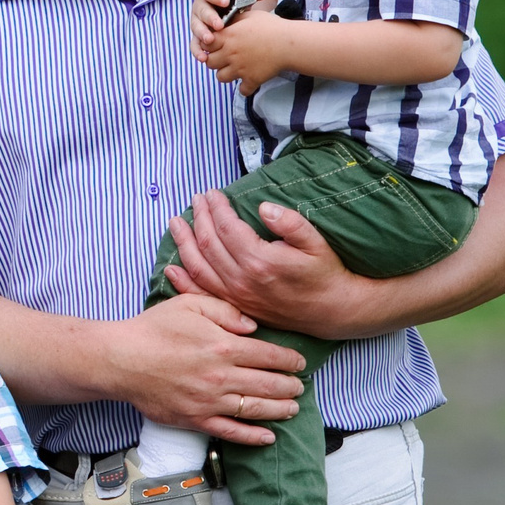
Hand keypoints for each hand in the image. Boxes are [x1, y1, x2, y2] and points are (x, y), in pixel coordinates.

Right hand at [106, 293, 304, 445]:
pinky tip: (268, 436)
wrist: (120, 359)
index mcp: (223, 346)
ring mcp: (209, 401)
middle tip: (300, 386)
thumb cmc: (153, 329)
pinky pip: (231, 432)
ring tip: (292, 408)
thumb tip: (253, 327)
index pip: (270, 355)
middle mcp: (221, 376)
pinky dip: (253, 437)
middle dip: (290, 386)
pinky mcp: (195, 419)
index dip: (290, 360)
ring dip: (280, 410)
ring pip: (256, 409)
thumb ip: (226, 311)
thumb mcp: (190, 305)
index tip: (299, 363)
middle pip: (269, 384)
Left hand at [163, 189, 373, 337]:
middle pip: (208, 243)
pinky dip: (182, 281)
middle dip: (199, 218)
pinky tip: (171, 267)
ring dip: (184, 243)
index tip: (211, 193)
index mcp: (260, 261)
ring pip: (199, 267)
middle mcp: (242, 280)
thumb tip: (264, 207)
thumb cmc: (325, 273)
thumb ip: (290, 223)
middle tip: (196, 199)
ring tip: (175, 223)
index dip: (216, 208)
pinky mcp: (235, 307)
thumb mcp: (316, 242)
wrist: (333, 310)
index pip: (227, 228)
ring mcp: (236, 296)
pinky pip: (201, 293)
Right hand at [188, 0, 232, 48]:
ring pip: (196, 27)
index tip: (226, 2)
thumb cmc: (236, 7)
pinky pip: (194, 44)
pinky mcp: (197, 37)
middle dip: (210, 18)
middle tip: (219, 25)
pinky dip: (197, 51)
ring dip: (202, 34)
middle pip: (201, 10)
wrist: (232, 20)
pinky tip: (203, 57)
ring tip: (210, 40)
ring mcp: (197, 23)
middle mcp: (201, 8)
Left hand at [193, 0, 288, 94]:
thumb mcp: (250, 16)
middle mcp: (230, 53)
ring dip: (227, 74)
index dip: (209, 45)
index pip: (205, 45)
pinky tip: (250, 80)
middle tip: (225, 58)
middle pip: (209, 63)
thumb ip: (234, 19)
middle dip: (215, 60)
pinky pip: (242, 90)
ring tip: (235, 69)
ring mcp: (240, 68)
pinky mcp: (252, 80)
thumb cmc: (272, 26)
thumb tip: (225, 20)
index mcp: (228, 37)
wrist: (289, 43)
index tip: (216, 45)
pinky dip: (246, 87)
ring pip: (221, 78)